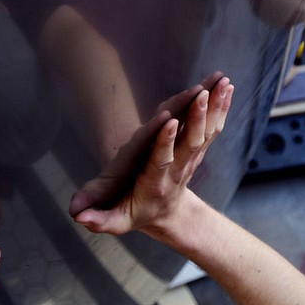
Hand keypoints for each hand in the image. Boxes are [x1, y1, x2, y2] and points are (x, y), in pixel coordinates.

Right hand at [71, 77, 231, 235]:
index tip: (170, 121)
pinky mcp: (199, 150)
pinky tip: (227, 87)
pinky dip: (221, 108)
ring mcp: (192, 158)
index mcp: (156, 180)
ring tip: (222, 83)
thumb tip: (77, 217)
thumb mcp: (117, 221)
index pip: (162, 159)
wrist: (168, 217)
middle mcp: (178, 168)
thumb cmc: (138, 214)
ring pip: (206, 130)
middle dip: (197, 117)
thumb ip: (99, 219)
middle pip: (190, 141)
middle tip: (203, 93)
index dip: (166, 141)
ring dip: (214, 107)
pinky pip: (213, 127)